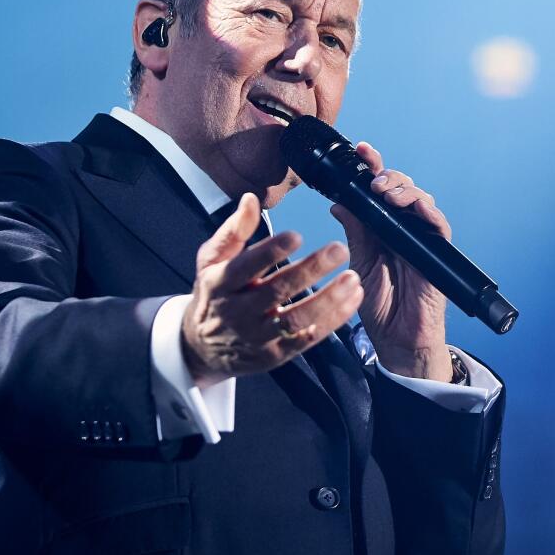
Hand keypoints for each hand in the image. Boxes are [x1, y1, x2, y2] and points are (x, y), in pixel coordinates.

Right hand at [180, 192, 363, 385]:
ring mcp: (257, 337)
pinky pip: (307, 340)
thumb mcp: (212, 260)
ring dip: (328, 299)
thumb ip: (234, 230)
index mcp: (220, 283)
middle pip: (276, 291)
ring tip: (353, 278)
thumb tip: (250, 199)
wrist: (202, 347)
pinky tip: (351, 302)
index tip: (297, 235)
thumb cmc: (214, 293)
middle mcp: (237, 312)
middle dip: (310, 270)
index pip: (246, 266)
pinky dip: (332, 322)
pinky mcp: (274, 356)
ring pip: (296, 319)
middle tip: (339, 249)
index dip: (271, 251)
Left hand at [330, 142, 453, 380]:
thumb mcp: (358, 263)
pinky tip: (418, 208)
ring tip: (389, 195)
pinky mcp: (437, 252)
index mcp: (379, 228)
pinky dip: (430, 213)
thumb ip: (354, 233)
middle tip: (375, 183)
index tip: (362, 150)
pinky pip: (439, 226)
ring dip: (406, 191)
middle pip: (401, 188)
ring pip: (421, 200)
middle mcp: (401, 228)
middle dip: (389, 177)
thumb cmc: (378, 305)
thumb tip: (338, 203)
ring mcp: (421, 238)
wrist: (397, 339)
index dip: (372, 168)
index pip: (377, 191)